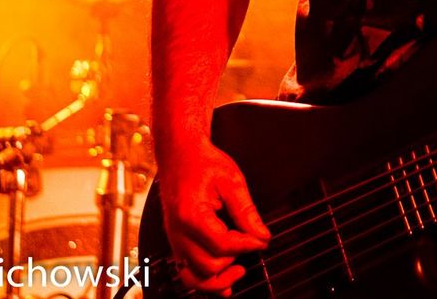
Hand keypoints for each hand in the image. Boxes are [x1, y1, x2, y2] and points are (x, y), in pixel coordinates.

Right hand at [158, 140, 270, 294]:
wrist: (179, 154)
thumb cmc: (202, 162)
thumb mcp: (232, 181)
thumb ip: (246, 211)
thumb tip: (261, 235)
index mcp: (191, 215)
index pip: (223, 245)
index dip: (247, 245)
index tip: (262, 240)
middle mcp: (178, 232)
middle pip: (208, 265)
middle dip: (234, 260)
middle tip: (252, 244)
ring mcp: (174, 239)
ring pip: (193, 277)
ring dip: (217, 280)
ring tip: (239, 271)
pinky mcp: (176, 241)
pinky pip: (186, 270)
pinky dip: (204, 280)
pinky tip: (222, 281)